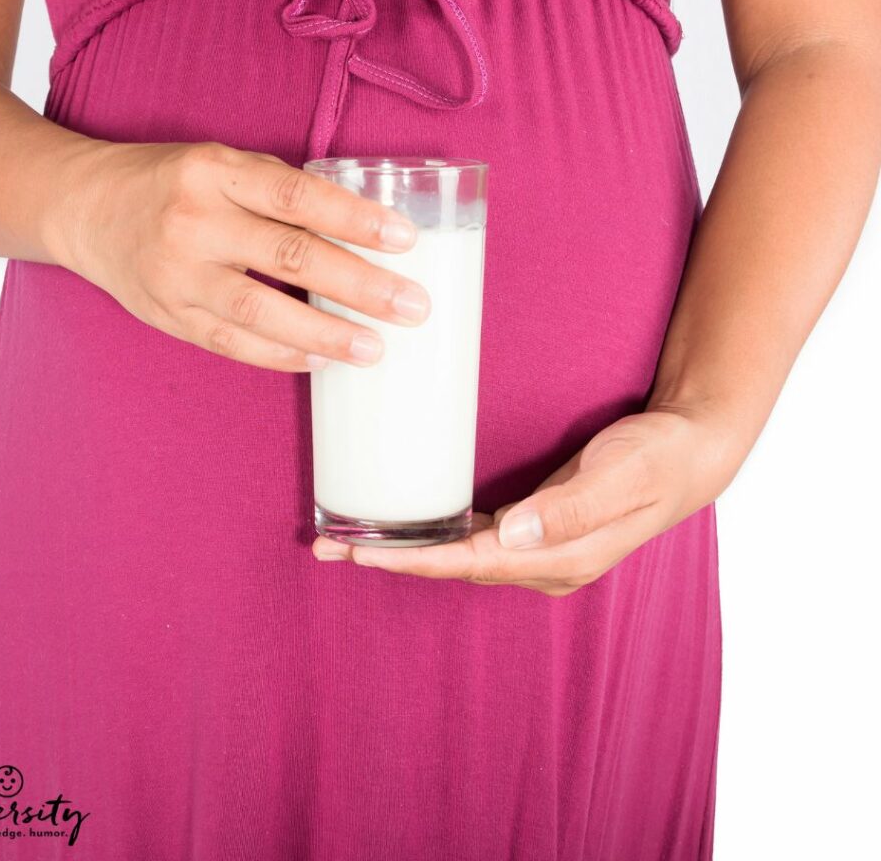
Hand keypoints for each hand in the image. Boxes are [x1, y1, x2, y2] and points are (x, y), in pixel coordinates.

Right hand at [45, 140, 431, 370]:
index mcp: (215, 171)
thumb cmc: (169, 182)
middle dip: (359, 286)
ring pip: (259, 311)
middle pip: (289, 256)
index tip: (404, 240)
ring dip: (324, 333)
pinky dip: (279, 355)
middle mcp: (194, 221)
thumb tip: (358, 231)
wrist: (84, 207)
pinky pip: (229, 343)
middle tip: (411, 307)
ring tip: (373, 349)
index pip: (298, 196)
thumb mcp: (220, 164)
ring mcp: (175, 273)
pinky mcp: (166, 314)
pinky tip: (320, 360)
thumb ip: (277, 192)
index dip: (355, 219)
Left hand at [312, 406, 742, 595]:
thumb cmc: (657, 457)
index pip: (470, 564)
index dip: (413, 559)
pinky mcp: (537, 530)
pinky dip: (435, 536)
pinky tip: (408, 525)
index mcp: (560, 558)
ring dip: (406, 550)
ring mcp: (540, 550)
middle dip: (392, 558)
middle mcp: (543, 563)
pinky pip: (474, 541)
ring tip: (351, 539)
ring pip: (458, 556)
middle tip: (329, 547)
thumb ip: (569, 508)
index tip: (362, 553)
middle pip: (453, 567)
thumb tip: (512, 535)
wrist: (692, 453)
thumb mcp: (620, 475)